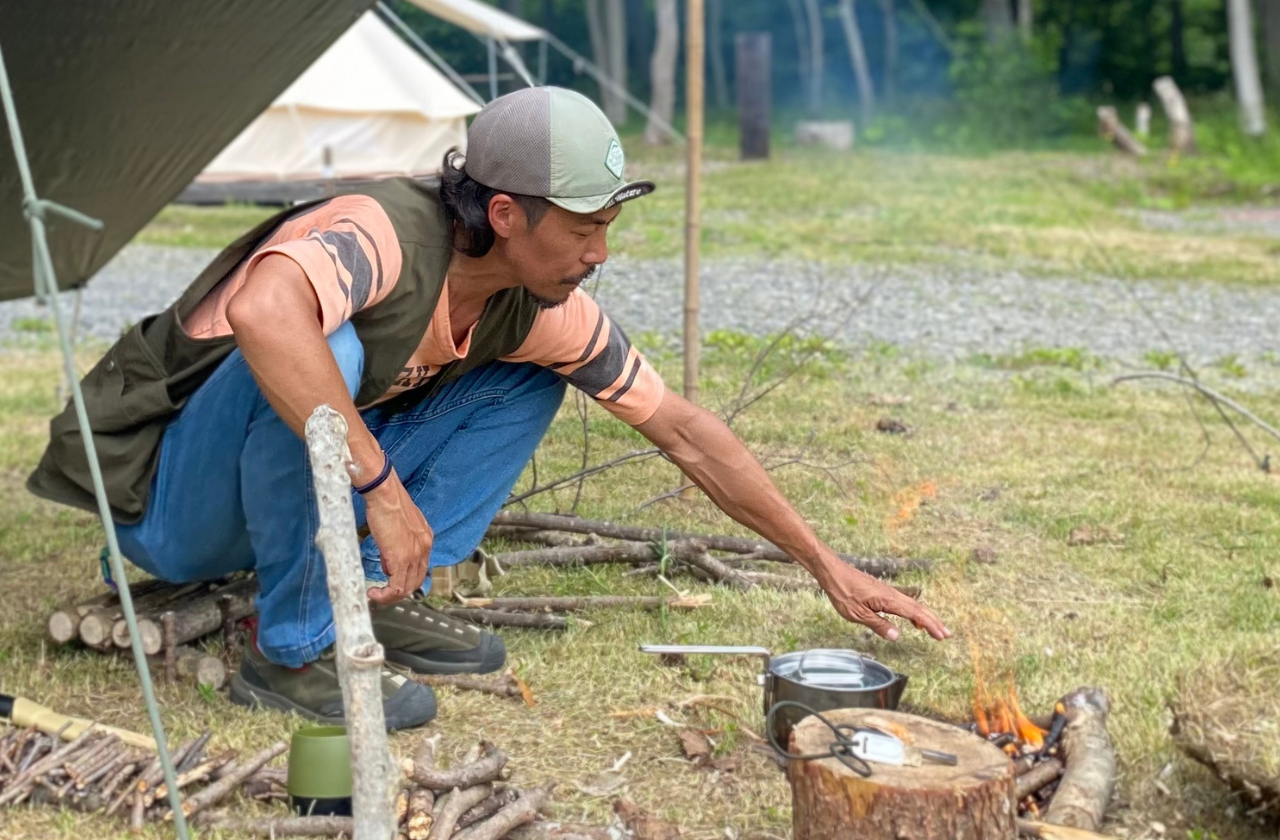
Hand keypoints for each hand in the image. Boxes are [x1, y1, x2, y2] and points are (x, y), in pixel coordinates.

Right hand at [360, 469, 431, 603]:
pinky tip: (374, 593)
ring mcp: (414, 554)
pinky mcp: (401, 558)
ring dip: (391, 596)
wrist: (384, 493)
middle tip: (383, 593)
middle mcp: (424, 547)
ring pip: (408, 587)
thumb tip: (388, 560)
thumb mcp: (397, 525)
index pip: (419, 567)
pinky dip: (386, 595)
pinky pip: (397, 586)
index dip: (404, 577)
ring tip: (377, 595)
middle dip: (399, 591)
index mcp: (424, 539)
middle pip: (416, 580)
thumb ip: (397, 543)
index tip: (389, 579)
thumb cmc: (387, 502)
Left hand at [819, 562, 950, 641]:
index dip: (930, 625)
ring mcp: (888, 592)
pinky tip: (913, 620)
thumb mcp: (858, 614)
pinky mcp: (882, 592)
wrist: (833, 572)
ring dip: (925, 617)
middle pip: (919, 608)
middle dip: (934, 621)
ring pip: (912, 605)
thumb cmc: (843, 592)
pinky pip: (903, 603)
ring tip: (935, 629)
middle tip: (947, 634)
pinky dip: (913, 612)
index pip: (915, 614)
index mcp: (888, 600)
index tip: (941, 635)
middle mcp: (892, 594)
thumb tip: (897, 636)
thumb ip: (878, 625)